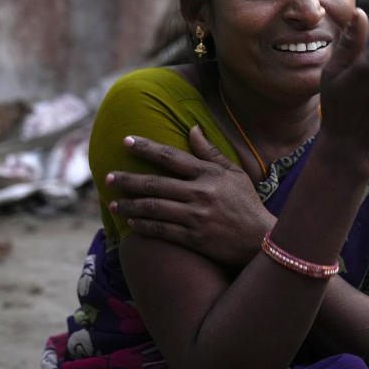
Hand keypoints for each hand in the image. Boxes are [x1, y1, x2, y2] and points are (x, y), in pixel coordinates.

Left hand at [106, 126, 275, 266]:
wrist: (260, 240)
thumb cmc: (246, 204)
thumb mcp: (234, 174)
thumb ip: (210, 152)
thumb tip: (192, 128)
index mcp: (209, 174)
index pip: (171, 156)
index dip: (146, 147)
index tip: (126, 140)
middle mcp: (200, 193)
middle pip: (155, 183)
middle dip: (128, 179)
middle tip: (108, 176)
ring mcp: (196, 217)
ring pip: (153, 208)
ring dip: (130, 205)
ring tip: (113, 204)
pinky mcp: (194, 239)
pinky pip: (161, 231)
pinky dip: (143, 227)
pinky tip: (131, 224)